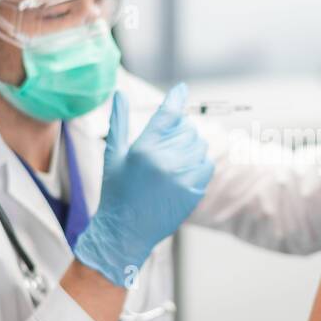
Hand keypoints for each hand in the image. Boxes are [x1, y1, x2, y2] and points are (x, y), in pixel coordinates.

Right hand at [72, 83, 213, 285]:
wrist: (125, 231)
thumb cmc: (116, 192)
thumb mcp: (113, 155)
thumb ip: (119, 122)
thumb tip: (120, 93)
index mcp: (144, 149)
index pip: (168, 114)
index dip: (176, 98)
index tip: (181, 89)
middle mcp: (166, 161)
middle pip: (187, 128)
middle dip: (178, 130)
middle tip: (165, 142)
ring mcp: (182, 177)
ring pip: (199, 145)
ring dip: (189, 146)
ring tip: (172, 158)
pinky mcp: (194, 191)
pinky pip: (206, 164)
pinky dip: (198, 163)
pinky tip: (182, 170)